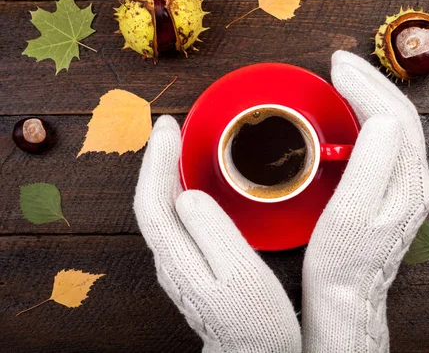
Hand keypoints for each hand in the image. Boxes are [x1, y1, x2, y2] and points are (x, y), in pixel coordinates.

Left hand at [133, 116, 300, 352]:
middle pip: (151, 201)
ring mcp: (178, 266)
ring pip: (160, 209)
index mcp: (179, 259)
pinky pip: (173, 219)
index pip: (154, 199)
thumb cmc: (255, 322)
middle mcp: (170, 261)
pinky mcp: (190, 267)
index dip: (157, 160)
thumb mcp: (240, 274)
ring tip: (176, 148)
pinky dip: (177, 192)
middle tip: (170, 129)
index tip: (169, 129)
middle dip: (157, 160)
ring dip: (165, 173)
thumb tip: (189, 196)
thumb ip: (212, 232)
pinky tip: (190, 185)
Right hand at [302, 51, 428, 351]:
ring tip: (345, 77)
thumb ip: (373, 164)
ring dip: (370, 94)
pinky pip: (387, 139)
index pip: (393, 116)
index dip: (365, 85)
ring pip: (394, 124)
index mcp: (407, 182)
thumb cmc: (343, 261)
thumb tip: (382, 118)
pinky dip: (369, 115)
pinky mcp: (393, 190)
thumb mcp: (353, 214)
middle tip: (340, 62)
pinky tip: (352, 111)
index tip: (338, 66)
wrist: (348, 295)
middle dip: (370, 81)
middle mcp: (415, 180)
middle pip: (399, 114)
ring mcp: (407, 185)